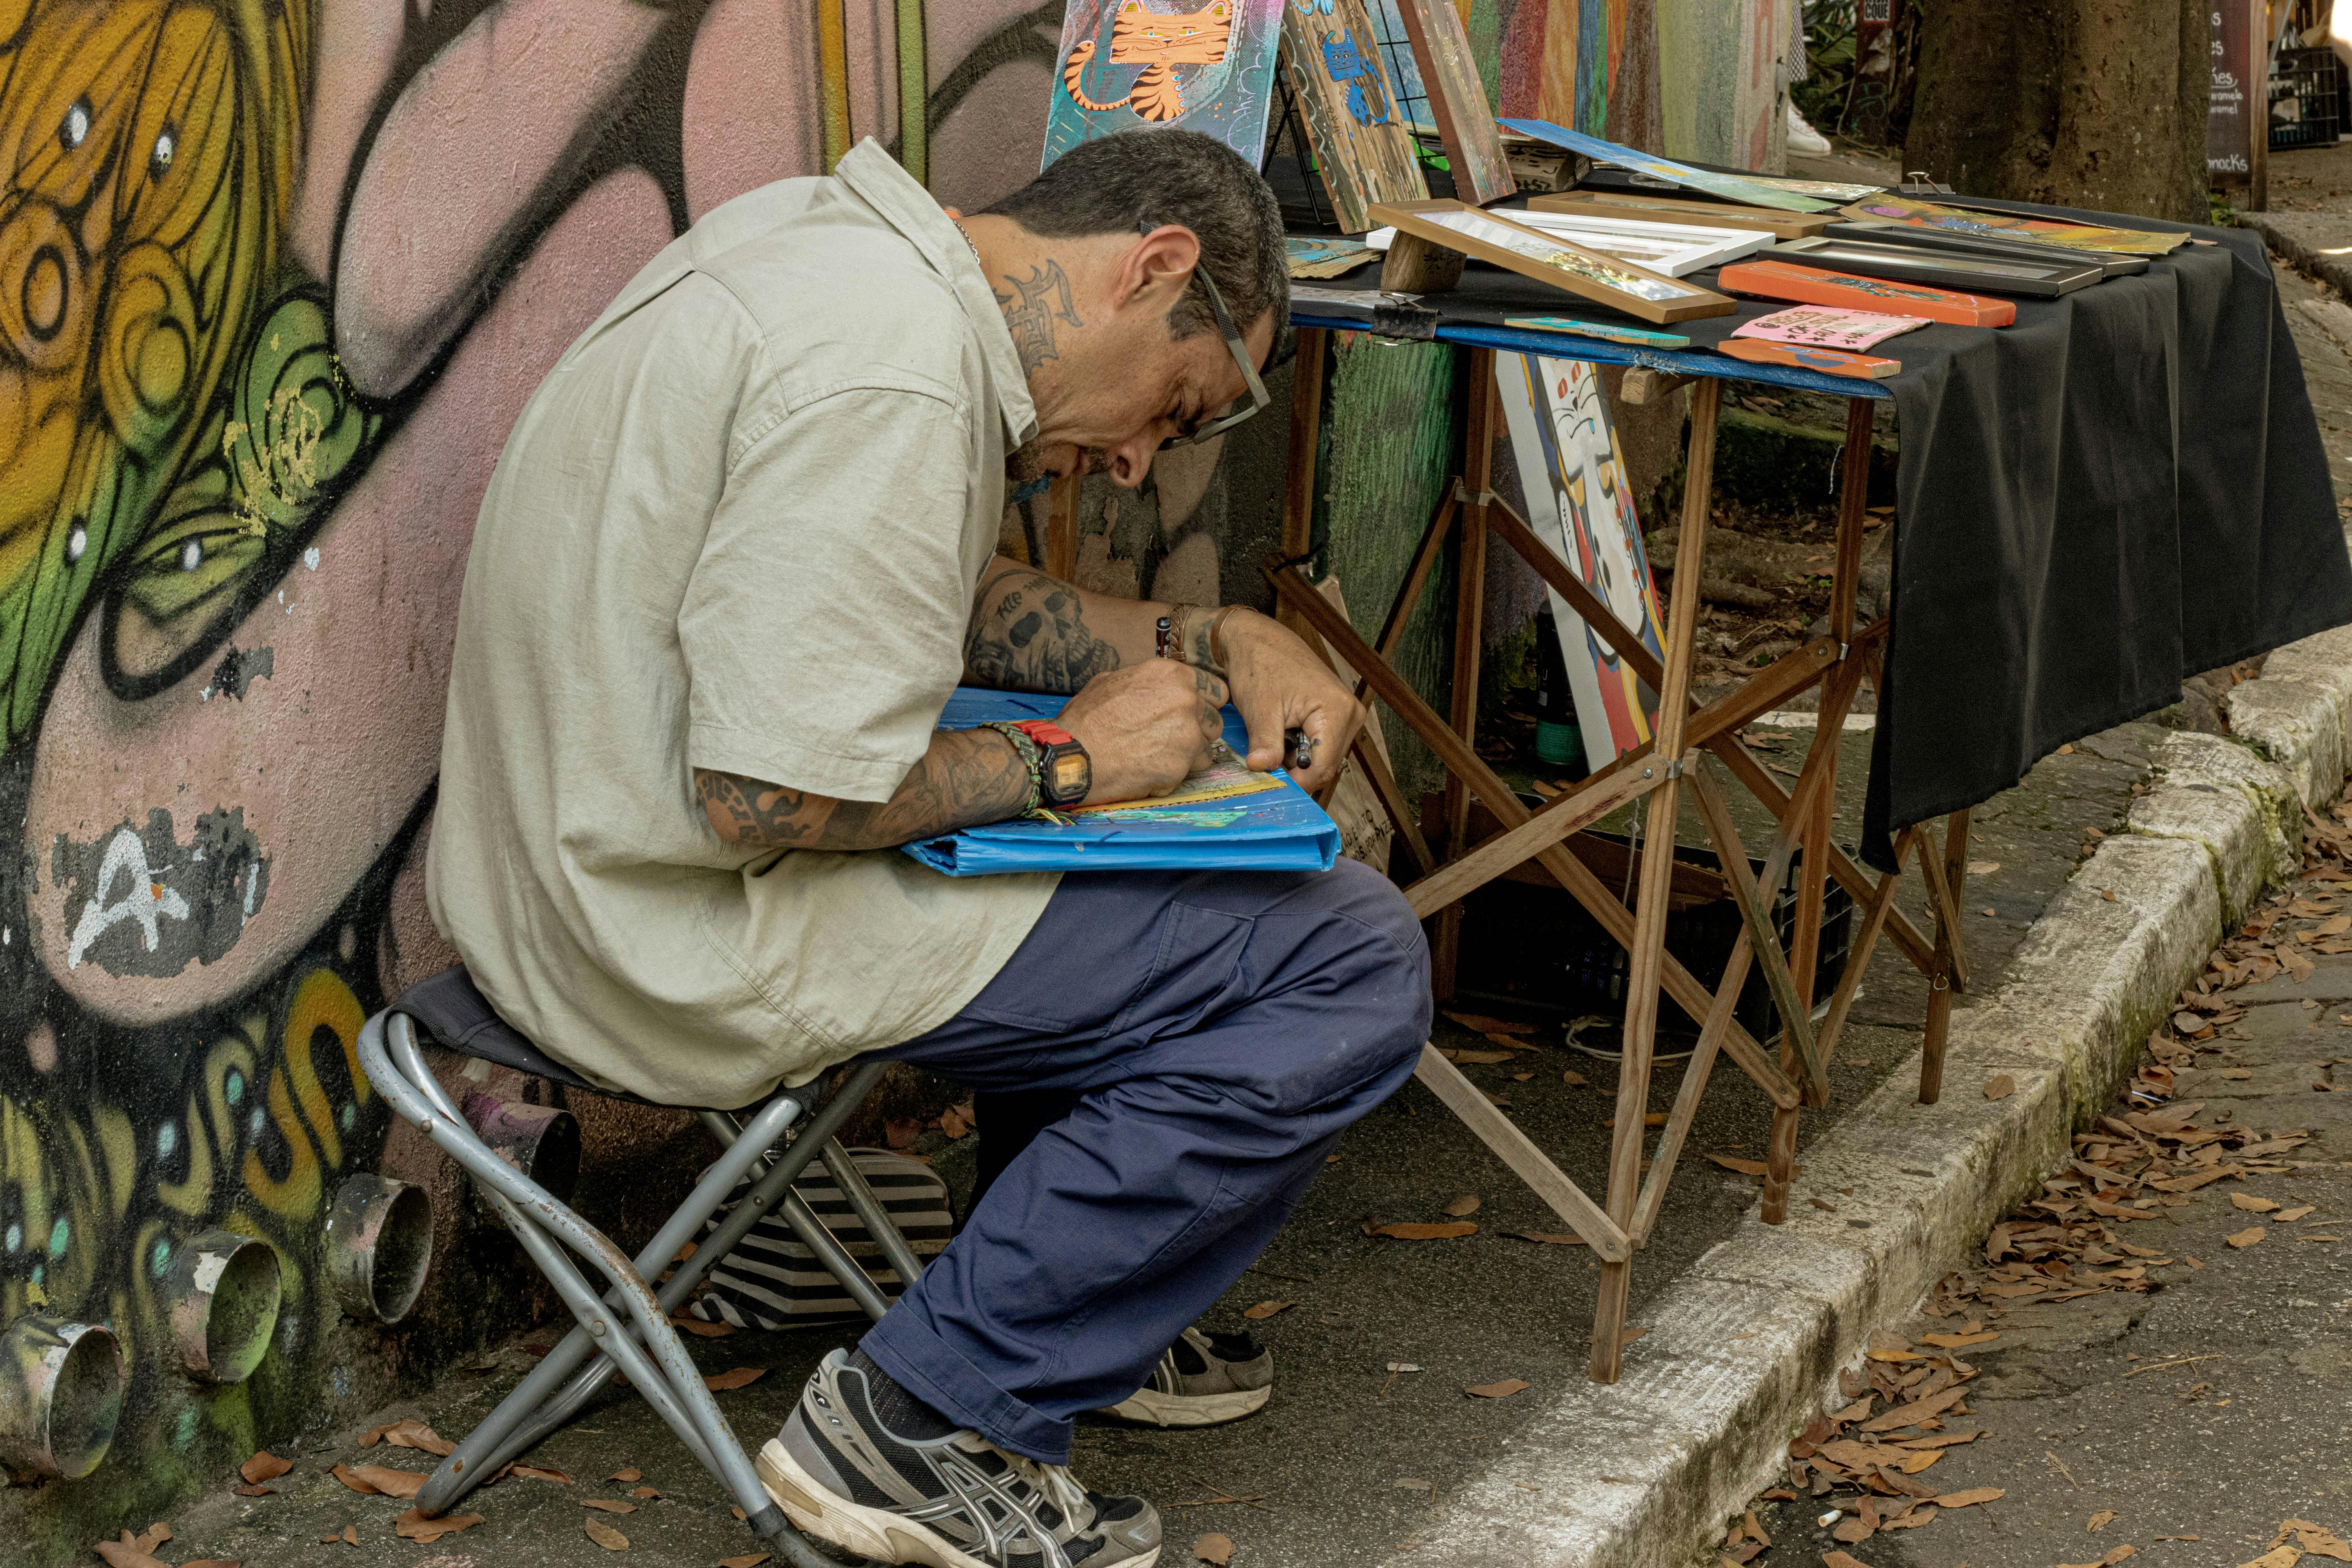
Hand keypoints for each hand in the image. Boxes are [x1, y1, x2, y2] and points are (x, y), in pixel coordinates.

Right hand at [1057, 660, 1227, 804]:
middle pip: (1214, 721)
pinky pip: (1189, 773)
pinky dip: (1172, 775)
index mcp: (1172, 674)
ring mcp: (1187, 734)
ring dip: (1188, 756)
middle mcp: (1186, 700)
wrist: (1073, 755)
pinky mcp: (1181, 765)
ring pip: (1206, 749)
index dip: (1203, 705)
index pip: (1215, 690)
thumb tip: (1157, 686)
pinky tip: (1145, 770)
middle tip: (1169, 740)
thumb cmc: (1087, 718)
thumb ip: (1147, 682)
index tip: (1190, 716)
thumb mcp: (1113, 681)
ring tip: (1155, 757)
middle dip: (1197, 732)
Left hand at [1218, 608, 1365, 794]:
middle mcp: (1351, 714)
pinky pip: (1321, 746)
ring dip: (1296, 759)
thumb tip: (1262, 769)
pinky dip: (1299, 749)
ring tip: (1273, 739)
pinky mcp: (1337, 715)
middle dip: (1295, 770)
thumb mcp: (1260, 708)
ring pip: (1323, 759)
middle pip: (1325, 766)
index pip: (1323, 767)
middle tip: (1265, 759)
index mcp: (1338, 710)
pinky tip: (1282, 734)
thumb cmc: (1260, 666)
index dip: (1296, 782)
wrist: (1257, 641)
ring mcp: (1347, 715)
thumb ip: (1265, 743)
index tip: (1270, 784)